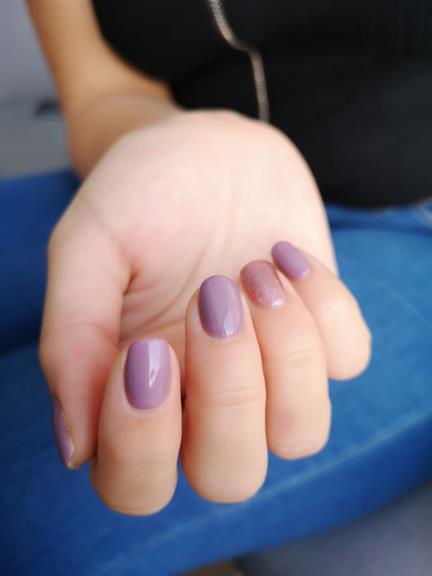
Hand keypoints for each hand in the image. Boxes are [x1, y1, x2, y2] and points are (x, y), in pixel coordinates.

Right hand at [41, 111, 370, 513]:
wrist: (204, 149)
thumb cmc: (137, 197)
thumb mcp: (87, 248)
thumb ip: (72, 340)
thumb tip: (74, 444)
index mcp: (137, 394)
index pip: (136, 482)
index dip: (142, 440)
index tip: (147, 349)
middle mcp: (204, 400)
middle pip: (230, 475)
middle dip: (229, 394)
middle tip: (214, 297)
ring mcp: (269, 372)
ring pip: (301, 433)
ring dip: (285, 352)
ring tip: (251, 272)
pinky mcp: (319, 334)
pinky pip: (348, 360)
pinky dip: (326, 308)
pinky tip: (282, 255)